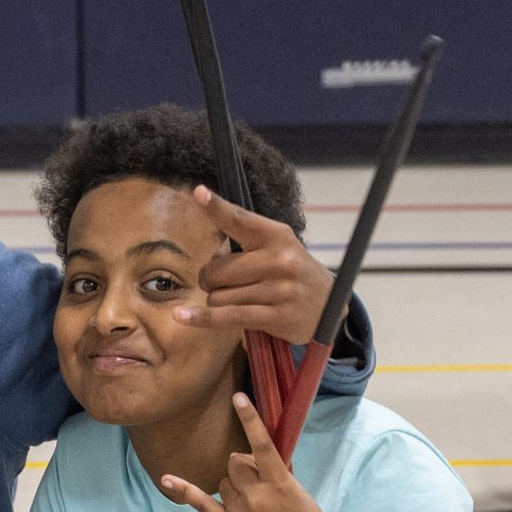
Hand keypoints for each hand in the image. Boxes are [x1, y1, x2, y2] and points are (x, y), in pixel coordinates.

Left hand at [158, 393, 332, 511]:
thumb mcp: (297, 492)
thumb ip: (274, 473)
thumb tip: (252, 456)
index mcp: (279, 484)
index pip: (261, 445)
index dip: (250, 419)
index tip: (238, 397)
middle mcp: (256, 496)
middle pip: (235, 461)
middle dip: (244, 464)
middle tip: (260, 479)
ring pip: (223, 479)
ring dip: (234, 482)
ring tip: (253, 500)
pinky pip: (201, 504)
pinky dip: (183, 490)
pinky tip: (166, 479)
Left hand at [176, 185, 333, 345]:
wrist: (329, 306)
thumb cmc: (291, 273)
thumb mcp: (278, 249)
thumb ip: (246, 246)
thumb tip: (212, 258)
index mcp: (276, 235)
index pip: (240, 219)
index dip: (217, 207)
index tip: (198, 193)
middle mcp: (279, 260)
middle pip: (217, 270)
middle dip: (211, 279)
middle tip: (225, 282)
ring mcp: (279, 290)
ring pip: (219, 297)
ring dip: (219, 301)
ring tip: (242, 299)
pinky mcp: (276, 316)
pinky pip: (228, 316)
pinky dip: (202, 318)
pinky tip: (182, 316)